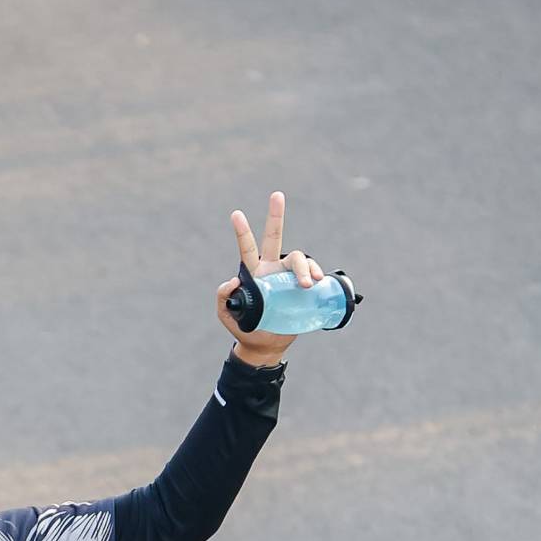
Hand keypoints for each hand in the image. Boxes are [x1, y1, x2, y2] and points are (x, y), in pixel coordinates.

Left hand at [215, 190, 323, 366]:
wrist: (265, 345)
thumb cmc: (245, 327)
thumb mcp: (227, 314)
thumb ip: (223, 298)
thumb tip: (233, 281)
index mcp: (253, 272)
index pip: (247, 247)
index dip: (242, 231)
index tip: (235, 214)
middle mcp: (271, 269)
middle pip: (275, 238)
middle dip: (275, 215)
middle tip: (276, 195)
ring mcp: (287, 277)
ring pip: (297, 258)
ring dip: (304, 267)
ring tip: (307, 283)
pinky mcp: (302, 288)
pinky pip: (312, 273)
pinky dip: (316, 272)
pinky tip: (317, 281)